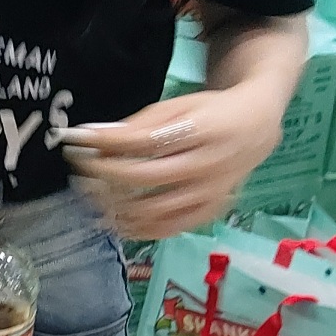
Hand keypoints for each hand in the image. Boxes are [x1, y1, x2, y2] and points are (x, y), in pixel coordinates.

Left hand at [62, 85, 285, 239]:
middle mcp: (210, 165)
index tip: (79, 142)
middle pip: (146, 178)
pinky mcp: (210, 212)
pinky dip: (137, 228)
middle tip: (80, 173)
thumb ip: (139, 124)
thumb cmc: (210, 113)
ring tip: (92, 199)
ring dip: (115, 207)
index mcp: (204, 130)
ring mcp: (212, 193)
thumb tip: (94, 138)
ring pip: (154, 210)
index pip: (146, 142)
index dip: (108, 144)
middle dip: (105, 176)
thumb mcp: (178, 106)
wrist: (256, 127)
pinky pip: (169, 229)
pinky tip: (116, 220)